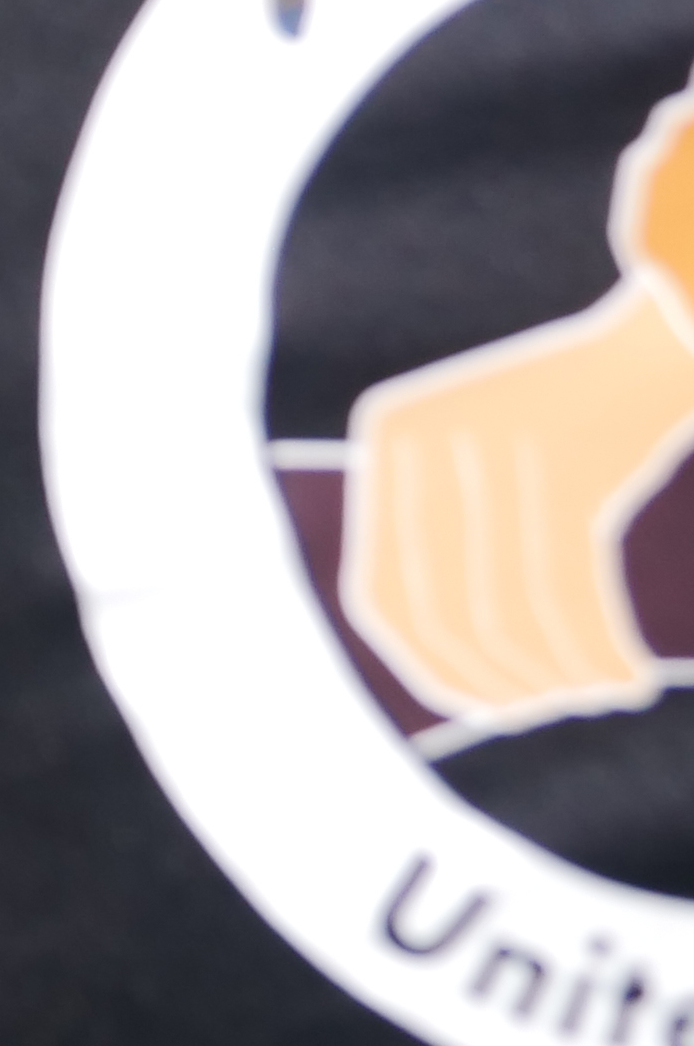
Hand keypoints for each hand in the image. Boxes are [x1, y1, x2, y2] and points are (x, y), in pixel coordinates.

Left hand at [342, 289, 693, 726]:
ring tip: (605, 693)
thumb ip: (448, 546)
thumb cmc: (580, 421)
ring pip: (510, 610)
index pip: (380, 594)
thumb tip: (446, 682)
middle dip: (501, 680)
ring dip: (562, 672)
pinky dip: (598, 650)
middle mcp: (420, 437)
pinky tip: (629, 678)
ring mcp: (490, 446)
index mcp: (388, 436)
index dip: (427, 668)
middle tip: (556, 708)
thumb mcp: (486, 467)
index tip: (487, 709)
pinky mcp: (563, 462)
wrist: (666, 336)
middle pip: (442, 612)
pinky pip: (569, 590)